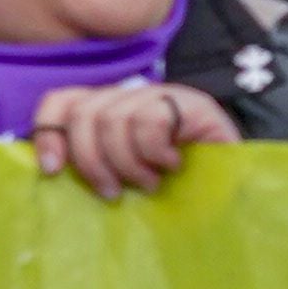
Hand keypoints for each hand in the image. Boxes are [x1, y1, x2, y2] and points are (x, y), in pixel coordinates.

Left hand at [25, 78, 234, 200]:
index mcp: (112, 111)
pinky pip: (150, 121)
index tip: (52, 170)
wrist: (238, 193)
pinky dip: (154, 151)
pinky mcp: (193, 103)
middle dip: (91, 160)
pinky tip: (172, 165)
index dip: (50, 131)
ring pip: (114, 118)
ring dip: (128, 163)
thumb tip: (50, 170)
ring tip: (150, 183)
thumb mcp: (125, 180)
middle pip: (86, 113)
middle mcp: (133, 96)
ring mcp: (164, 95)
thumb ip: (94, 167)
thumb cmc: (178, 193)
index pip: (63, 101)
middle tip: (113, 192)